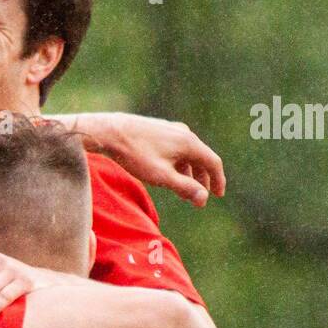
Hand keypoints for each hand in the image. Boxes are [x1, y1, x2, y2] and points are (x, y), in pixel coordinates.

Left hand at [79, 113, 225, 206]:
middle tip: (199, 197)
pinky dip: (177, 163)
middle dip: (202, 179)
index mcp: (189, 142)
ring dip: (188, 173)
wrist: (109, 132)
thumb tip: (204, 198)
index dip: (218, 180)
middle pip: (201, 158)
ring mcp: (170, 129)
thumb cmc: (135, 155)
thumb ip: (184, 187)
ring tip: (182, 190)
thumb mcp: (161, 176)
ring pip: (186, 154)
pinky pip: (175, 148)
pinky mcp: (157, 129)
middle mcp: (183, 132)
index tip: (217, 196)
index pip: (213, 162)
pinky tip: (167, 173)